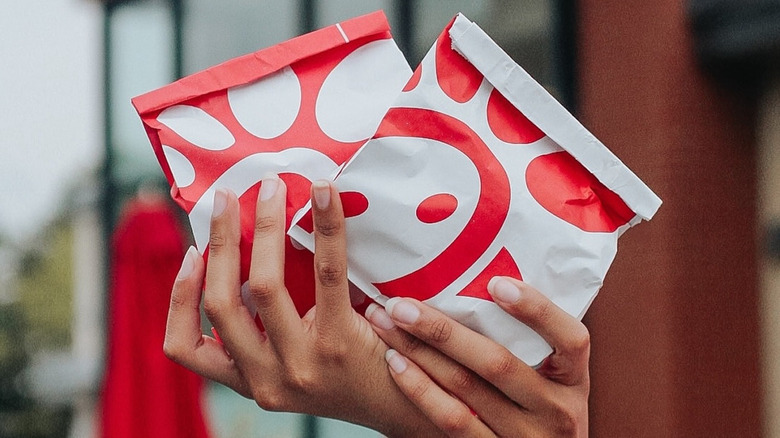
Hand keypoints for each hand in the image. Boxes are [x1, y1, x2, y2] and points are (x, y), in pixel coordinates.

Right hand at [162, 176, 442, 436]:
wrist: (405, 407)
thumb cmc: (351, 375)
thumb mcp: (294, 365)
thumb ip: (268, 332)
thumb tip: (252, 263)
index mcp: (249, 381)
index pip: (185, 348)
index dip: (178, 297)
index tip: (191, 253)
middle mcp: (267, 379)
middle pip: (221, 303)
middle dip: (219, 241)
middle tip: (226, 196)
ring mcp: (301, 364)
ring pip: (263, 286)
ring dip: (262, 229)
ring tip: (271, 188)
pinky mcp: (340, 343)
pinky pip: (326, 274)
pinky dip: (324, 228)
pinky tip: (325, 195)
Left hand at [365, 278, 589, 436]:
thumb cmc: (540, 408)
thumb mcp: (554, 378)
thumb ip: (530, 340)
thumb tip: (482, 276)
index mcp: (574, 380)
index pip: (571, 339)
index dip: (536, 310)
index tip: (496, 283)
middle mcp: (556, 411)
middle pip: (498, 363)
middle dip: (443, 330)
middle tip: (400, 303)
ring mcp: (524, 437)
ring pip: (466, 389)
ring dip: (419, 353)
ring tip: (387, 325)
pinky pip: (452, 421)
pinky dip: (420, 389)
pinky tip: (396, 364)